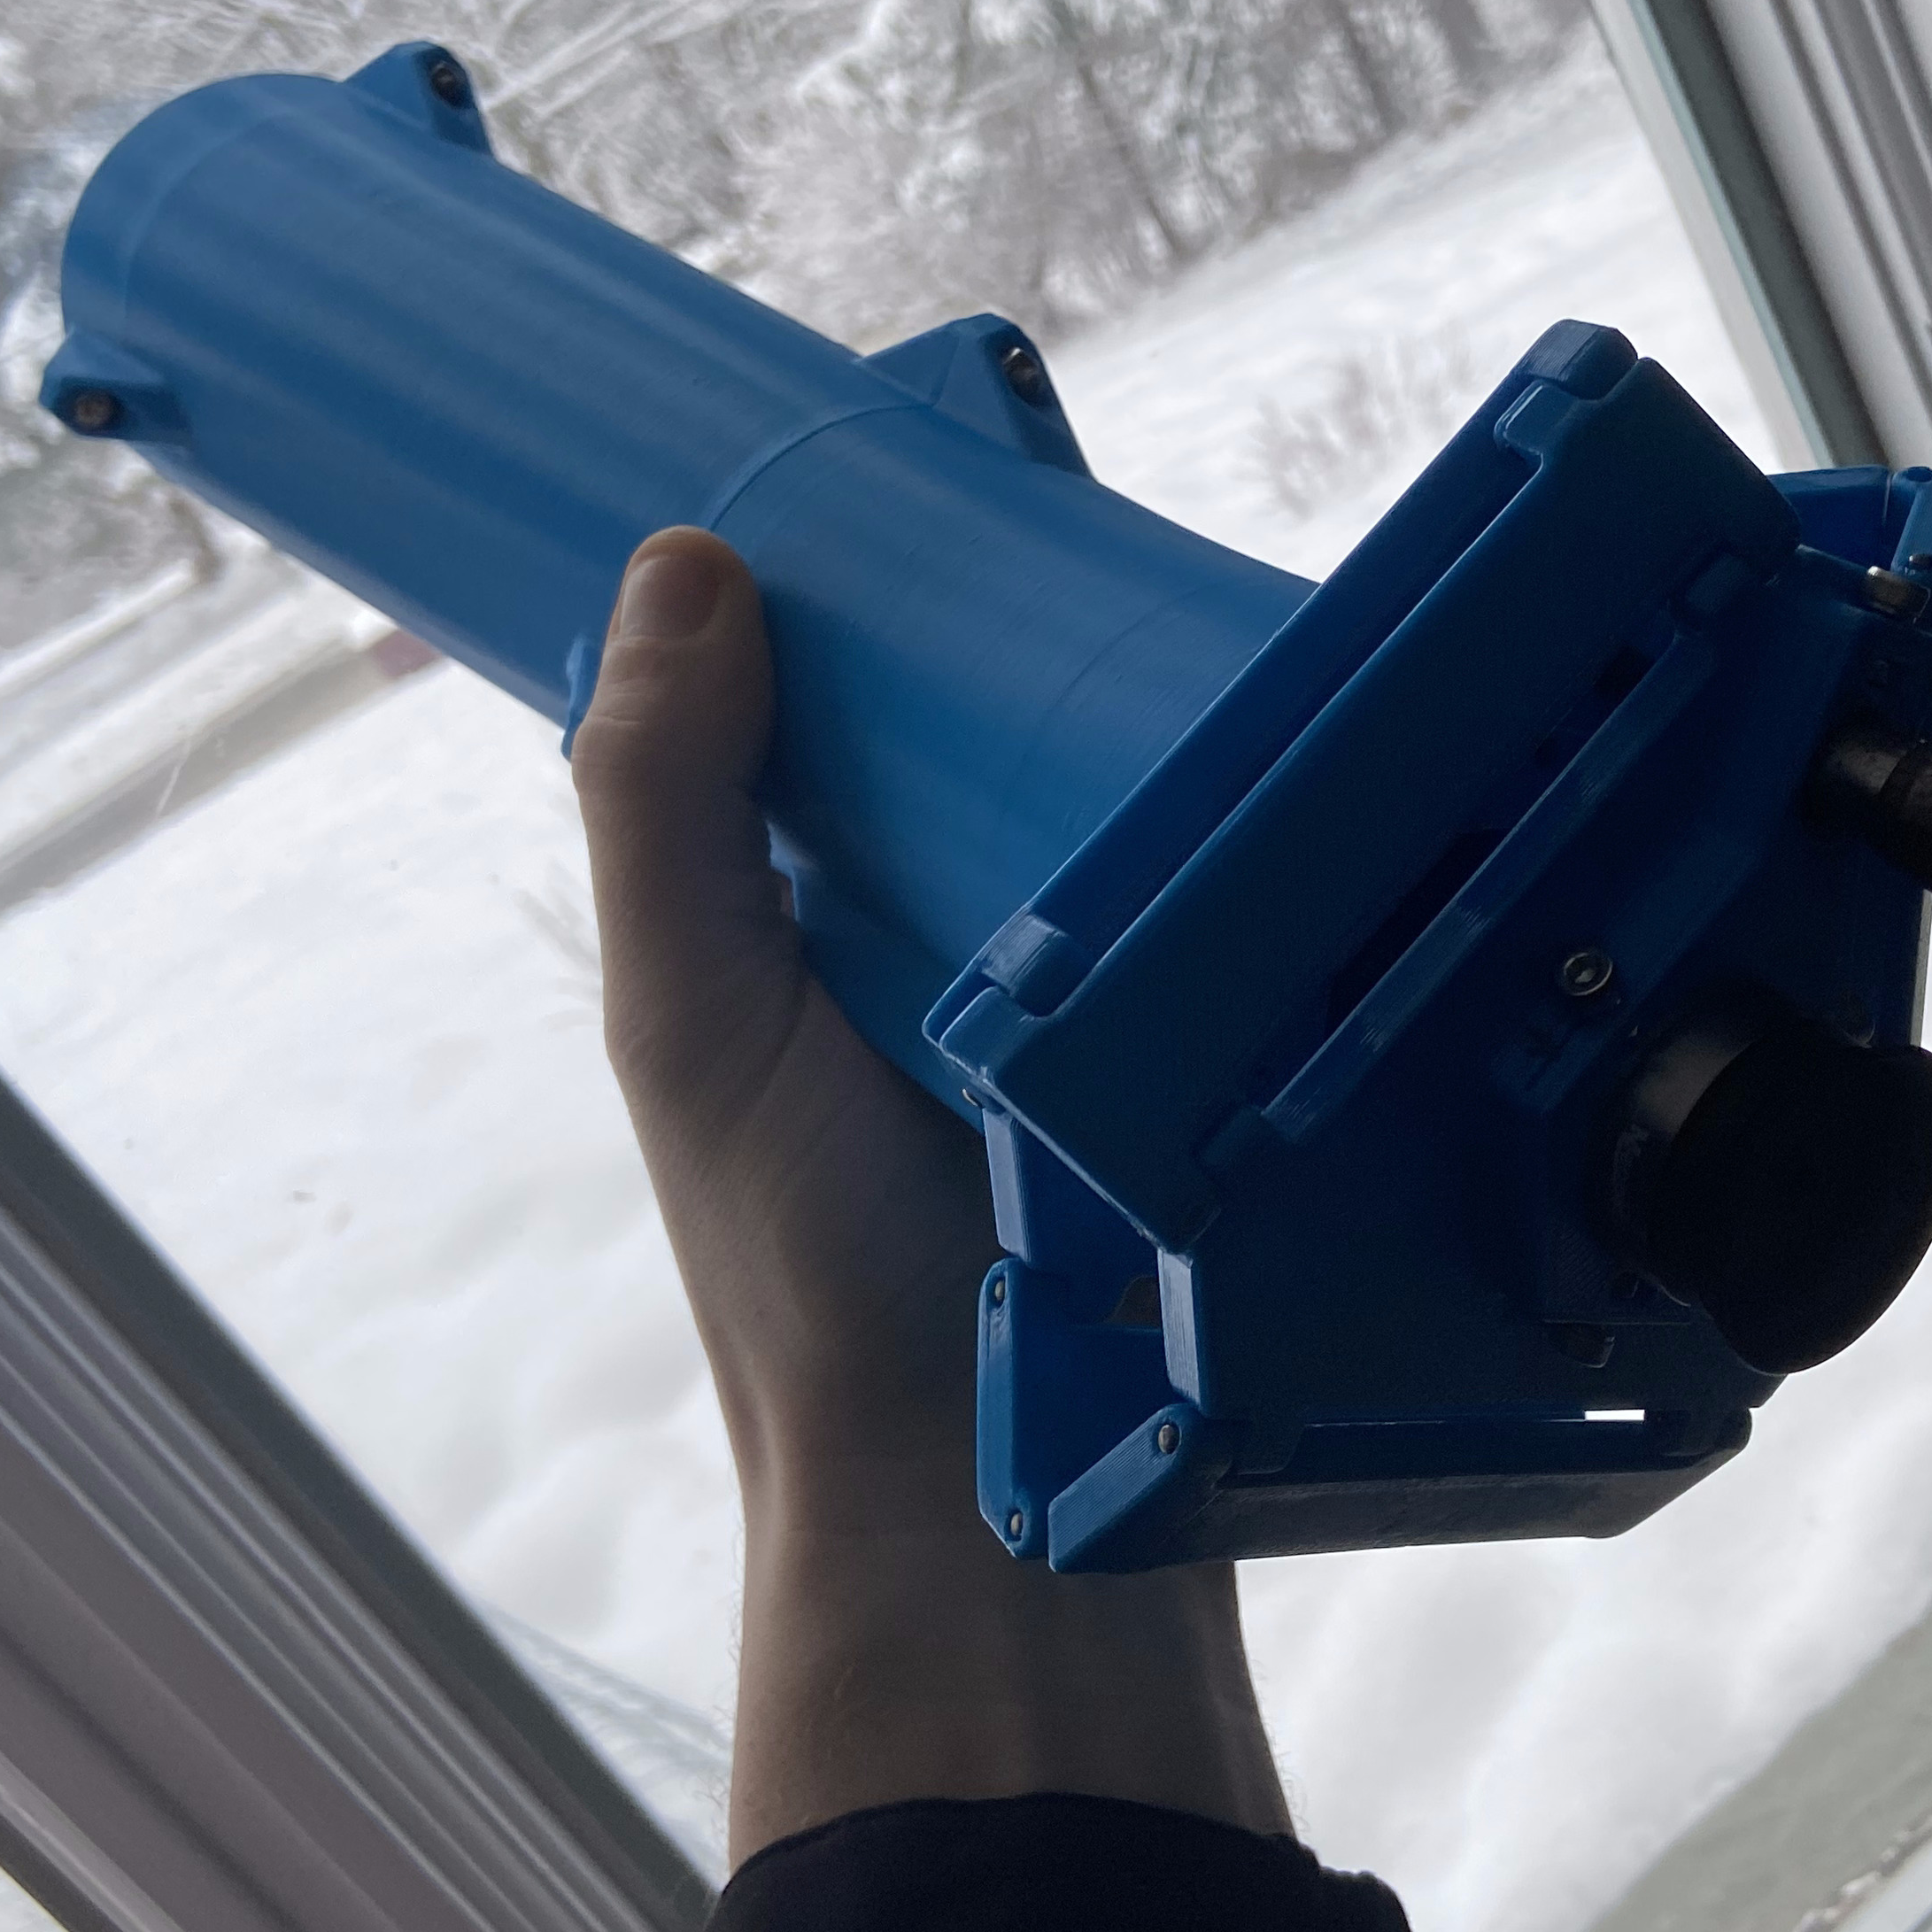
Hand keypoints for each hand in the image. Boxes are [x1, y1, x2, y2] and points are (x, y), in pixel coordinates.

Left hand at [571, 529, 1287, 1858]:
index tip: (871, 431)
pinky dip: (1219, 796)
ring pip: (1082, 780)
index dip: (811, 571)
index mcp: (777, 908)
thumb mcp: (697, 1021)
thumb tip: (684, 562)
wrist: (1003, 1501)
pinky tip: (1264, 715)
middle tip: (1045, 456)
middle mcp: (914, 926)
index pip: (782, 694)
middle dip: (990, 600)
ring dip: (1115, 691)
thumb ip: (667, 806)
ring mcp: (1057, 972)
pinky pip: (1196, 872)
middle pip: (949, 713)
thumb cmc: (819, 1277)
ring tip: (1162, 562)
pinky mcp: (1178, 1019)